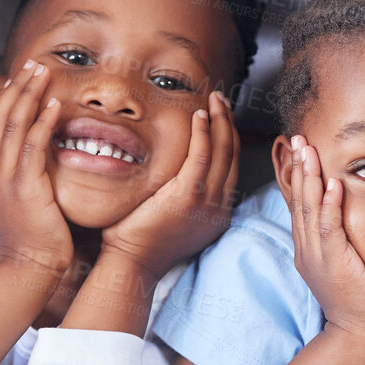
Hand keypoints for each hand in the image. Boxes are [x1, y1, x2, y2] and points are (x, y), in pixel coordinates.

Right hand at [0, 59, 73, 276]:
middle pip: (0, 116)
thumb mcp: (17, 199)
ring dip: (29, 94)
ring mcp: (5, 177)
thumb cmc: (30, 236)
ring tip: (43, 72)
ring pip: (13, 124)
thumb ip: (20, 173)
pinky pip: (32, 145)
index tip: (22, 76)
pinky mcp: (24, 187)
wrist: (28, 267)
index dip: (6, 96)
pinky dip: (42, 121)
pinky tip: (54, 105)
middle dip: (17, 86)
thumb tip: (34, 152)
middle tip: (32, 63)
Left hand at [99, 92, 238, 278]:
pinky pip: (203, 155)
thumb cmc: (141, 241)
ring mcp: (207, 201)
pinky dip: (204, 132)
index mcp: (217, 211)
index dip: (229, 137)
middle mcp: (219, 206)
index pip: (231, 166)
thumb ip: (182, 195)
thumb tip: (174, 171)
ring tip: (214, 99)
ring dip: (220, 121)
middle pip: (232, 155)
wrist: (132, 264)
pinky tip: (199, 115)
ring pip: (223, 151)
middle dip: (229, 123)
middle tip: (221, 99)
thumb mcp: (174, 218)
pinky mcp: (188, 195)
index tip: (222, 116)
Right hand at [286, 136, 364, 344]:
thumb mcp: (344, 264)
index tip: (300, 151)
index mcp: (308, 249)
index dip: (299, 177)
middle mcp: (308, 249)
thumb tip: (345, 217)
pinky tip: (331, 186)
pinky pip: (329, 230)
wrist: (359, 332)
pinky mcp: (335, 264)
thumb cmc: (359, 299)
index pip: (300, 205)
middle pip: (299, 201)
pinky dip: (329, 206)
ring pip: (309, 210)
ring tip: (309, 152)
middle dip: (299, 168)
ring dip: (309, 178)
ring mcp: (318, 257)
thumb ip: (340, 240)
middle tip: (298, 140)